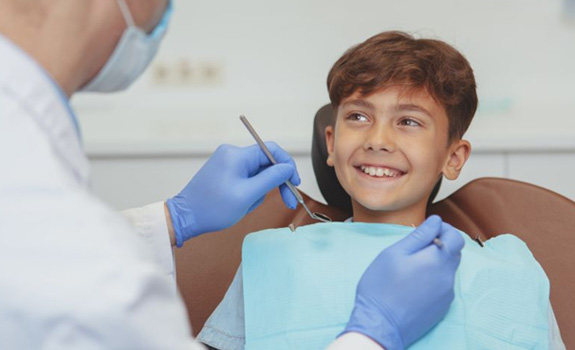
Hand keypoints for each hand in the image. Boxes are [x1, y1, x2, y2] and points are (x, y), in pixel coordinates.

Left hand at [166, 142, 299, 246]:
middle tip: (288, 201)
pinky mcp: (225, 173)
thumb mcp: (248, 195)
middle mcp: (232, 154)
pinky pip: (247, 180)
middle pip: (266, 163)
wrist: (187, 217)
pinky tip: (241, 204)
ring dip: (259, 191)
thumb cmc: (213, 208)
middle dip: (276, 183)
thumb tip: (288, 168)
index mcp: (237, 155)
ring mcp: (228, 163)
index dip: (287, 166)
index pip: (272, 150)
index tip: (295, 183)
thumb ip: (271, 179)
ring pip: (258, 174)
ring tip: (247, 206)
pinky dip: (250, 193)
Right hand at [342, 215, 464, 349]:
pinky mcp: (442, 307)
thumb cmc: (382, 286)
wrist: (380, 324)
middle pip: (454, 253)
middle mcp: (448, 277)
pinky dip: (433, 279)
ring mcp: (447, 294)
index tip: (427, 231)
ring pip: (448, 270)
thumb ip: (419, 235)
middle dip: (440, 245)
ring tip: (412, 267)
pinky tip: (414, 284)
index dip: (444, 229)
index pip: (456, 237)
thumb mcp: (394, 253)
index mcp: (437, 260)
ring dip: (436, 262)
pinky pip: (443, 285)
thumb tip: (436, 221)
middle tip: (416, 248)